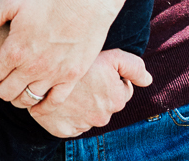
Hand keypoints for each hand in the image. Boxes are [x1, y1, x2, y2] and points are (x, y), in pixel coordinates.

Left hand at [0, 0, 119, 106]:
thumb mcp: (13, 0)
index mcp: (15, 49)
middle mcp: (32, 67)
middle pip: (6, 91)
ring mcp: (54, 74)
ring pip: (28, 99)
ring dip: (17, 97)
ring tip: (16, 87)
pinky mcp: (73, 76)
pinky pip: (54, 102)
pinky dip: (42, 107)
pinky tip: (37, 103)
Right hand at [27, 50, 149, 136]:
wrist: (40, 71)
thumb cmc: (78, 59)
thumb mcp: (111, 56)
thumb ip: (133, 66)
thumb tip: (148, 80)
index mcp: (117, 99)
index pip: (123, 90)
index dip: (112, 78)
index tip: (97, 70)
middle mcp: (103, 117)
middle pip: (106, 103)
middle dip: (99, 92)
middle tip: (84, 77)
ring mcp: (82, 125)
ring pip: (89, 114)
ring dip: (84, 104)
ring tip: (71, 88)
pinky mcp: (63, 131)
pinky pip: (72, 124)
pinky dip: (69, 115)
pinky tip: (62, 100)